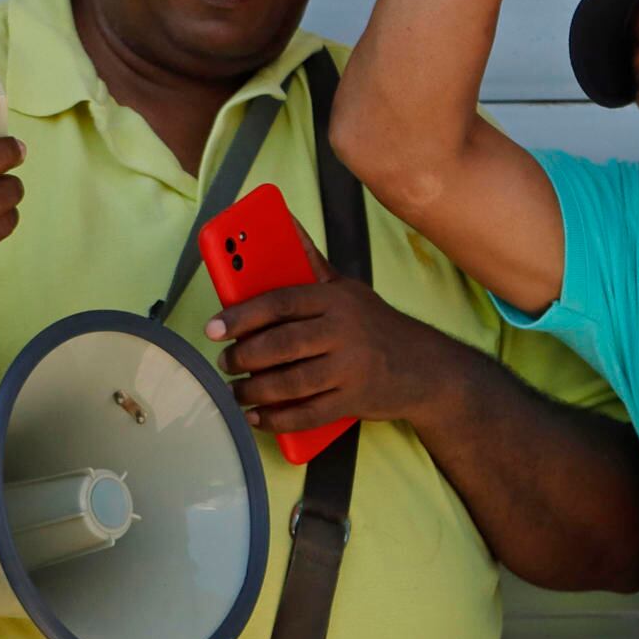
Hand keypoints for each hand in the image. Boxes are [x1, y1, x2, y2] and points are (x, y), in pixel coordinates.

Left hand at [206, 224, 461, 432]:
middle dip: (243, 356)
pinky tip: (257, 416)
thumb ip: (309, 260)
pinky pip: (306, 414)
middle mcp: (344, 332)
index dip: (242, 315)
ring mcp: (350, 369)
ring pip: (289, 383)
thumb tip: (282, 219)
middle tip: (225, 360)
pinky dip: (276, 419)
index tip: (213, 326)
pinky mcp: (353, 401)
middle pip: (281, 344)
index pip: (281, 302)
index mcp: (336, 299)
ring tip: (237, 389)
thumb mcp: (347, 287)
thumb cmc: (376, 324)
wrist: (425, 368)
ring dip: (253, 390)